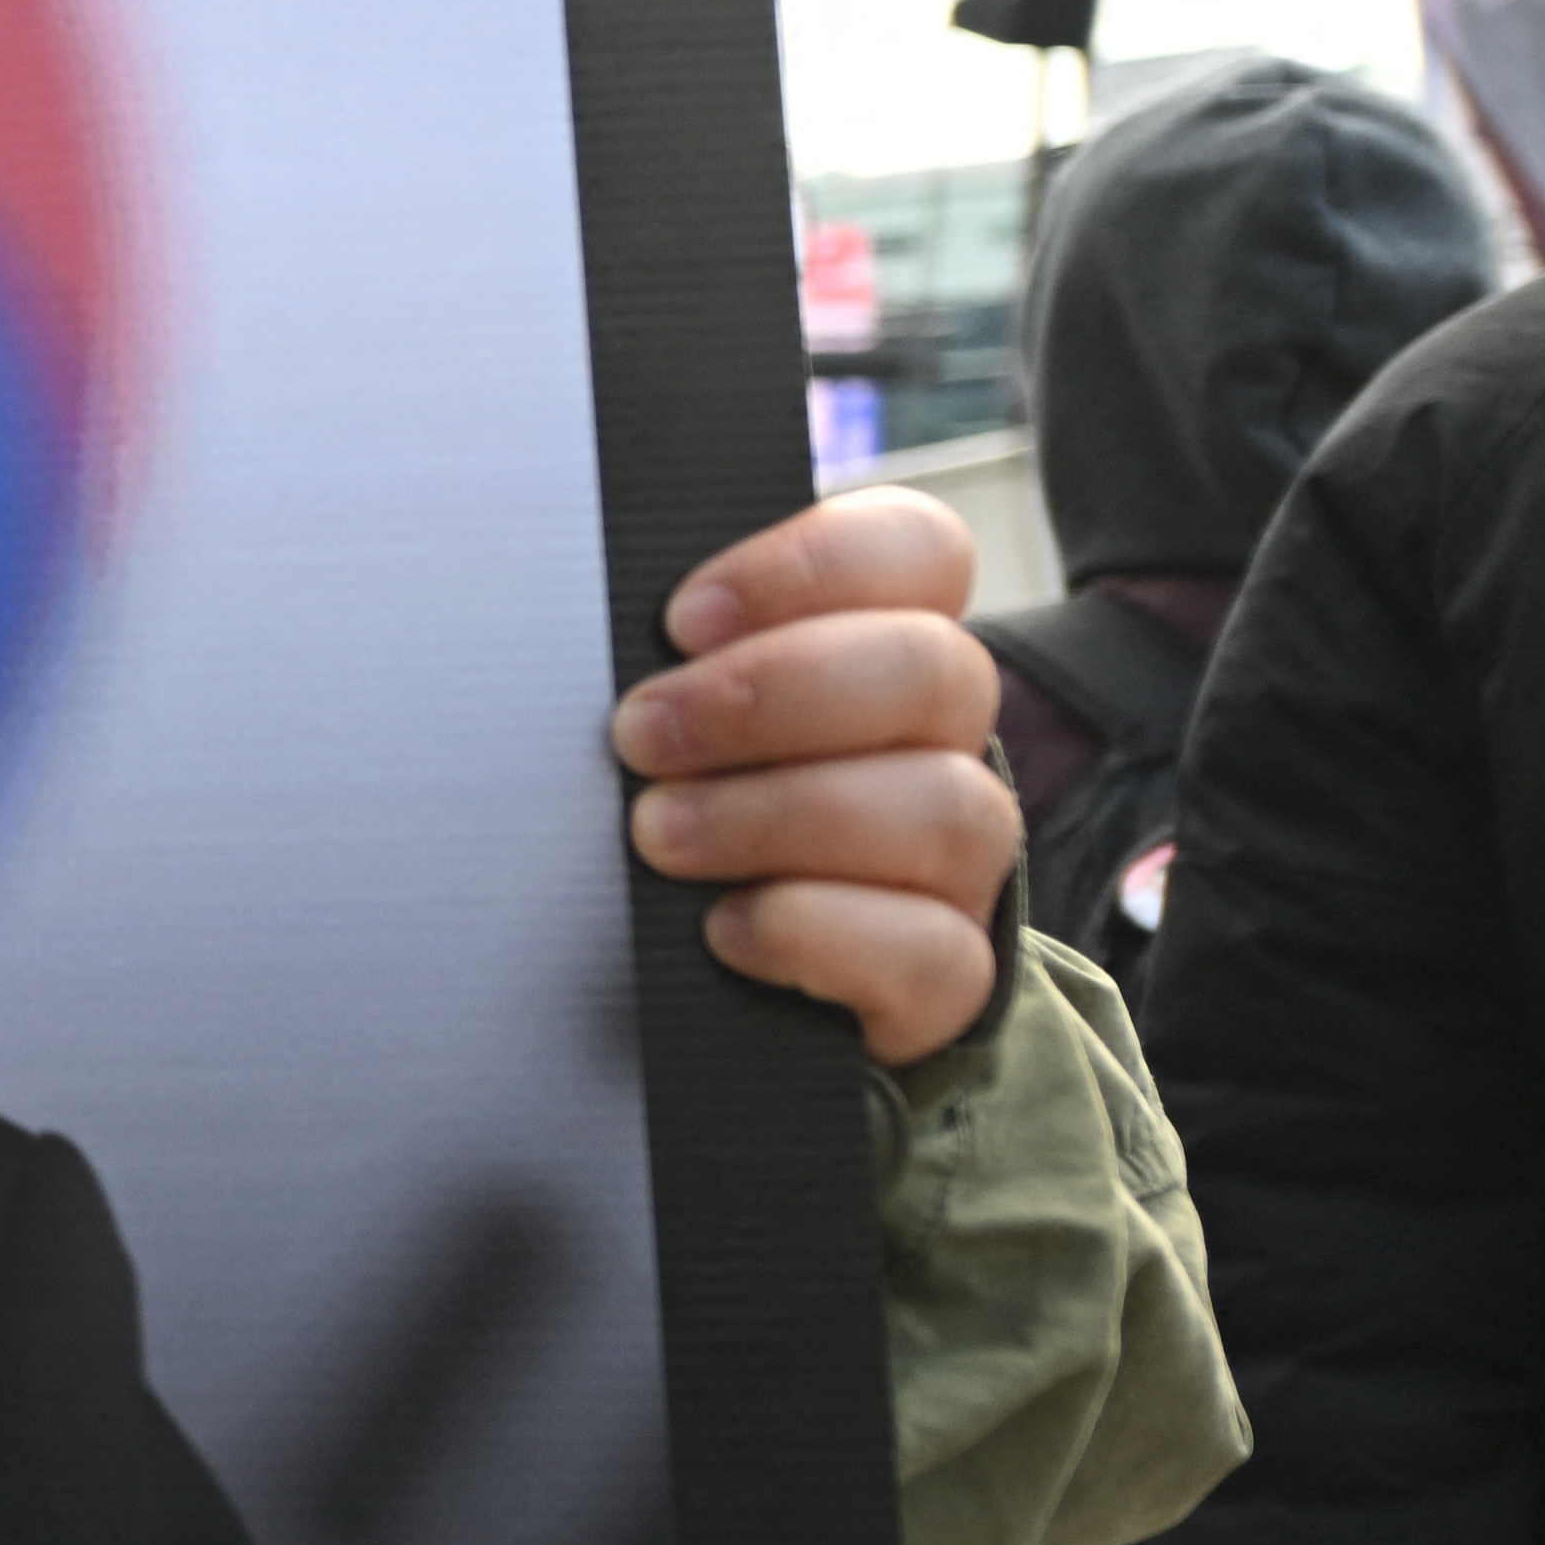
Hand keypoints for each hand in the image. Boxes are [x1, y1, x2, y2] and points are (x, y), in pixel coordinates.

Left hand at [610, 488, 1020, 1066]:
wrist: (711, 993)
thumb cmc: (677, 816)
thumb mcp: (668, 725)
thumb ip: (668, 665)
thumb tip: (590, 622)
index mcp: (881, 648)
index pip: (918, 551)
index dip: (813, 564)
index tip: (683, 618)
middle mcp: (941, 745)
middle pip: (933, 670)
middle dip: (770, 693)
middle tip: (639, 734)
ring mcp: (954, 866)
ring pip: (946, 808)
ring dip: (780, 813)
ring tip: (658, 835)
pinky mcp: (943, 981)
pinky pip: (932, 951)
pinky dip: (816, 932)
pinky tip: (724, 931)